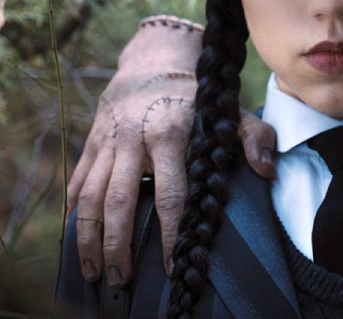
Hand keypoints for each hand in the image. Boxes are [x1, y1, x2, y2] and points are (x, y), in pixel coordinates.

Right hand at [66, 15, 277, 288]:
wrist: (153, 60)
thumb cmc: (196, 95)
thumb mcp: (229, 111)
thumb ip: (254, 138)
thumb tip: (268, 170)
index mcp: (169, 134)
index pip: (170, 195)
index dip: (169, 234)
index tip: (172, 266)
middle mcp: (133, 139)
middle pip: (119, 203)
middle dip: (116, 246)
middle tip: (120, 281)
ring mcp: (107, 141)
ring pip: (90, 197)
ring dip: (88, 238)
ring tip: (92, 272)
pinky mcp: (91, 141)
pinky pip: (78, 181)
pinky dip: (74, 211)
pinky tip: (76, 238)